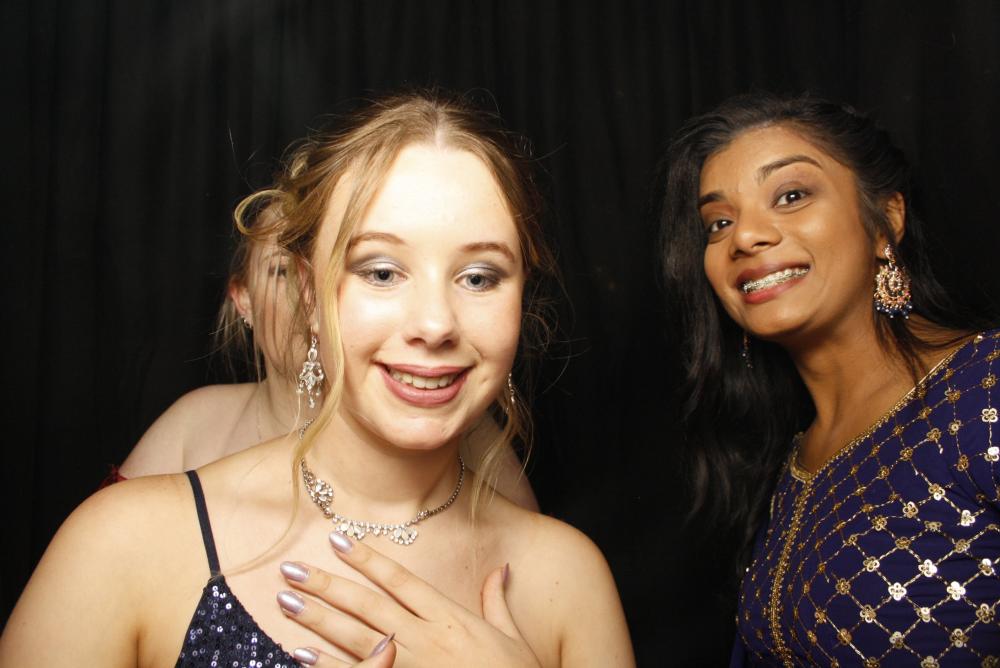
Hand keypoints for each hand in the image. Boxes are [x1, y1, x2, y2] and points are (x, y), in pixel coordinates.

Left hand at [275, 531, 541, 667]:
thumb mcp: (514, 639)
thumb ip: (497, 602)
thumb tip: (499, 569)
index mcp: (452, 619)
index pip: (402, 580)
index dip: (368, 559)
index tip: (338, 540)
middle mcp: (427, 639)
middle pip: (368, 605)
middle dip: (328, 585)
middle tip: (291, 568)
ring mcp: (412, 667)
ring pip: (356, 638)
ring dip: (319, 619)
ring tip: (287, 600)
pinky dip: (327, 665)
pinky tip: (299, 653)